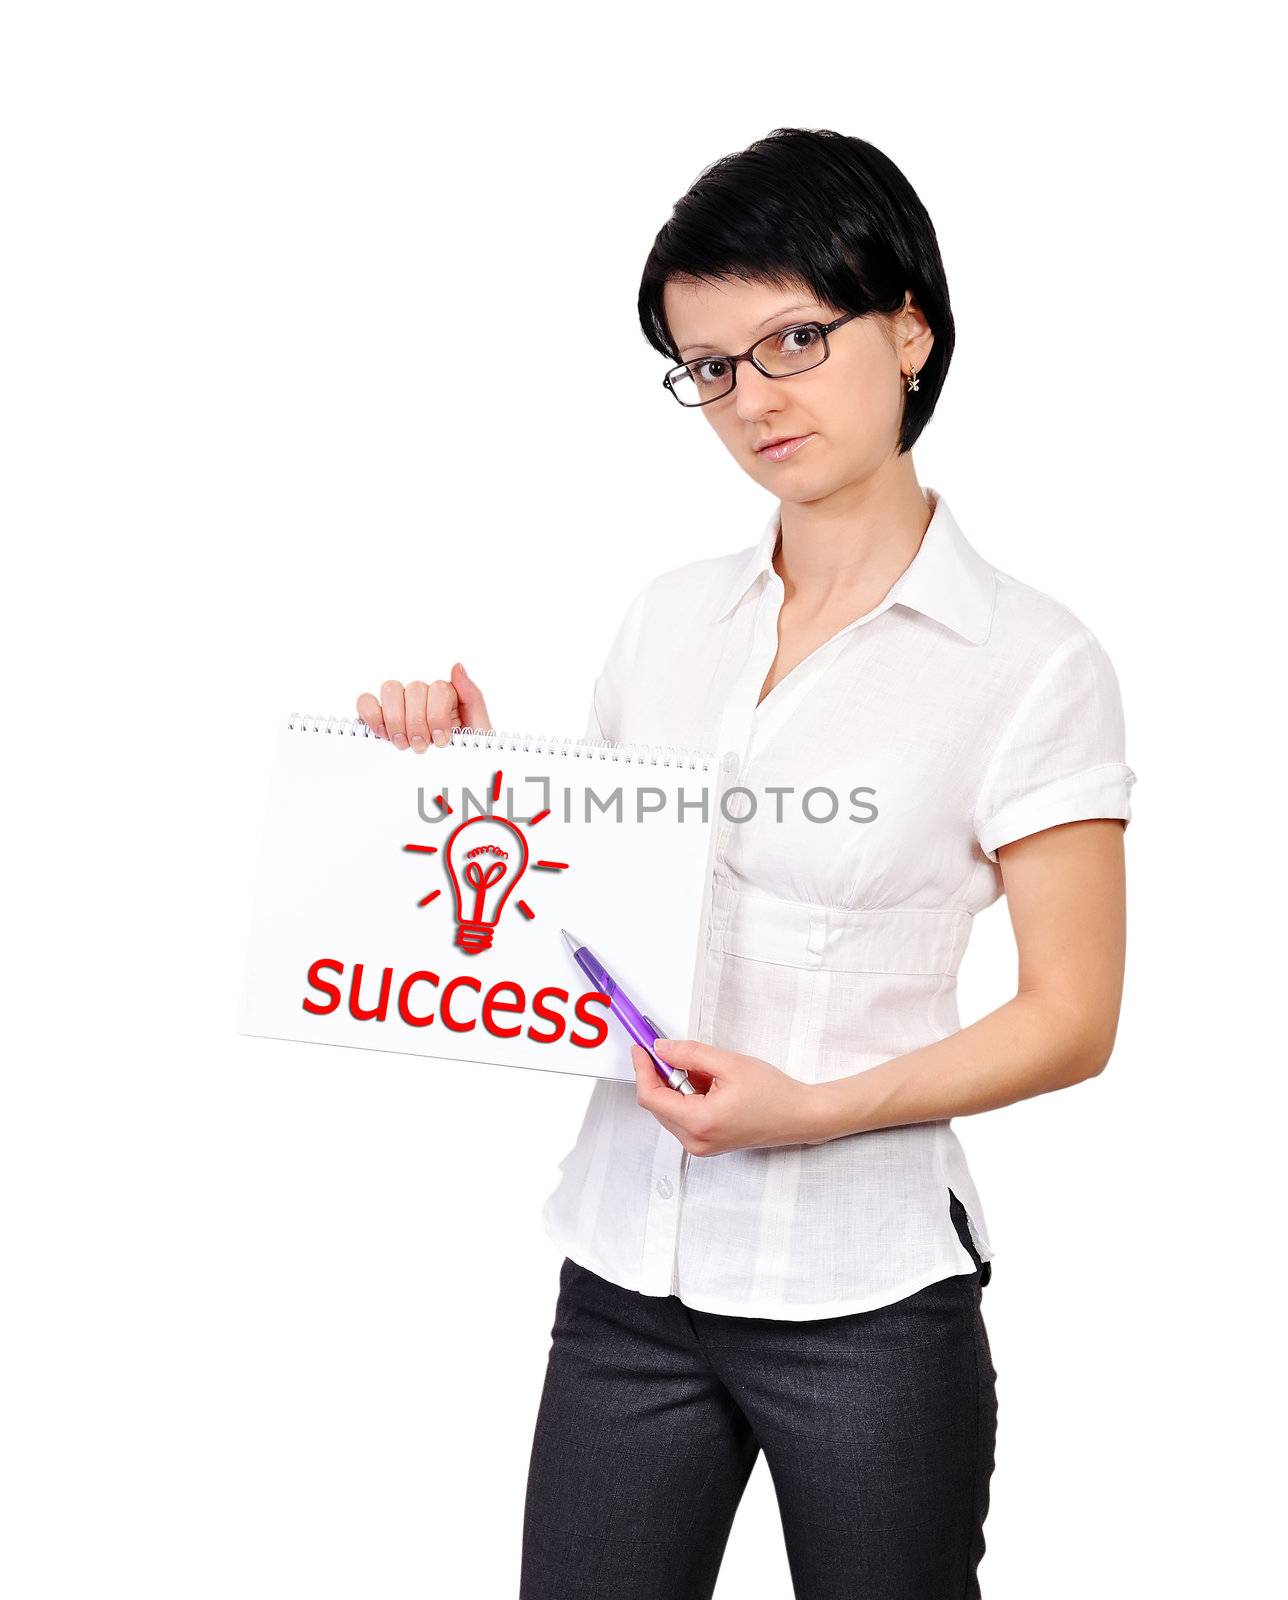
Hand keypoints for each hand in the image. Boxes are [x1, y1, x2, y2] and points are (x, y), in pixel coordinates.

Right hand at [356, 664, 492, 750]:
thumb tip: (457, 667)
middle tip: (421, 746)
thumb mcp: (478, 730)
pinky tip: (383, 734)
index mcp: (447, 698)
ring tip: (404, 743)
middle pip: (414, 689)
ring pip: (391, 690)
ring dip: (396, 719)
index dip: (437, 715)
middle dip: (417, 722)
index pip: (438, 688)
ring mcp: (399, 707)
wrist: (451, 783)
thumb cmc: (464, 757)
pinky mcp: (379, 719)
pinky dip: (372, 715)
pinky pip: (366, 702)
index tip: (440, 740)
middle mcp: (423, 699)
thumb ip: (472, 697)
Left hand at [629, 1038, 820, 1155]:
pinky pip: (683, 1116)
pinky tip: (710, 1085)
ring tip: (707, 1073)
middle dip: (662, 1075)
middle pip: (657, 1104)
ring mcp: (700, 1145)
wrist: (799, 1117)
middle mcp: (695, 1141)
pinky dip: (687, 1096)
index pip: (651, 1097)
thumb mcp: (729, 1063)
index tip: (640, 1049)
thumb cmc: (773, 1094)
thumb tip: (661, 1049)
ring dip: (677, 1086)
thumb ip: (689, 1054)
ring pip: (669, 1109)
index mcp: (699, 1122)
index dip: (642, 1069)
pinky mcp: (706, 1143)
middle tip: (675, 1052)